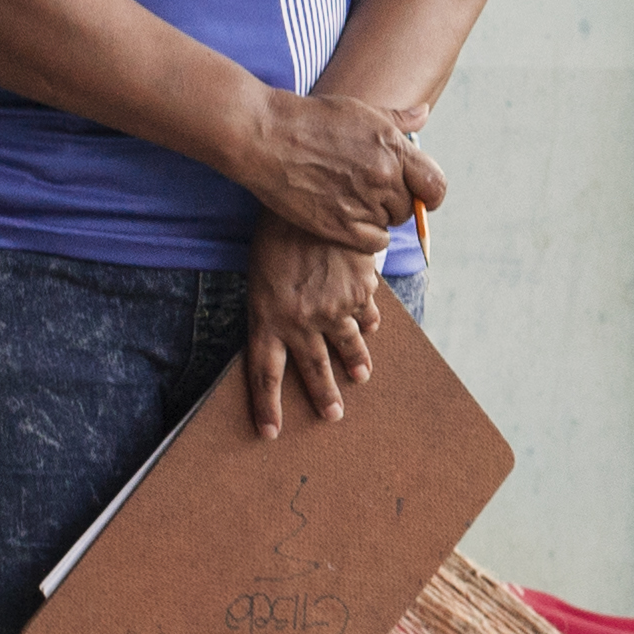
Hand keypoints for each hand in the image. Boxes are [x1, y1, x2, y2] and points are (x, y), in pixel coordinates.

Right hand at [221, 86, 441, 251]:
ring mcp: (363, 203)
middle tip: (367, 193)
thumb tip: (423, 113)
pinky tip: (345, 219)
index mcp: (393, 147)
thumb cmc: (310, 119)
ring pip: (389, 224)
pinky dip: (364, 237)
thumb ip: (397, 119)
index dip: (428, 193)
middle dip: (394, 203)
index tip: (419, 195)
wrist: (265, 136)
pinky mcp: (341, 226)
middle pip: (408, 207)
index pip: (434, 184)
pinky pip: (373, 244)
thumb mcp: (359, 110)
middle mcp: (384, 176)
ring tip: (347, 199)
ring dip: (375, 218)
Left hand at [241, 224, 390, 440]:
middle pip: (311, 370)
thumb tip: (289, 328)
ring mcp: (332, 309)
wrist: (307, 201)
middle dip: (322, 396)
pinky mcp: (358, 292)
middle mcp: (299, 321)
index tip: (269, 432)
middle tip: (332, 416)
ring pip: (347, 346)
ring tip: (360, 377)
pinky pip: (367, 315)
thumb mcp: (262, 273)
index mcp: (266, 318)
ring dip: (354, 363)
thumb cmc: (275, 232)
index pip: (264, 374)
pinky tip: (372, 328)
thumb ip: (275, 305)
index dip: (266, 406)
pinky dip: (369, 322)